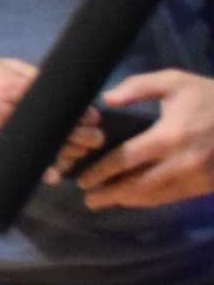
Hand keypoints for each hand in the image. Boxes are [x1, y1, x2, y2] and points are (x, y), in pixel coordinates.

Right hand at [0, 56, 97, 167]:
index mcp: (4, 86)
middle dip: (78, 137)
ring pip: (33, 152)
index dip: (78, 115)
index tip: (92, 119)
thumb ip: (28, 76)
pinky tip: (52, 172)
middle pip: (48, 130)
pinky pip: (10, 164)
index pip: (51, 104)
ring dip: (62, 155)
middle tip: (93, 139)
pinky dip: (35, 170)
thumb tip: (65, 90)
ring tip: (75, 154)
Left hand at [76, 70, 213, 209]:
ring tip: (106, 202)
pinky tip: (135, 199)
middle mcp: (182, 162)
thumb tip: (106, 100)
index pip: (125, 160)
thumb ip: (138, 87)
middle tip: (88, 199)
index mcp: (169, 136)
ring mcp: (196, 178)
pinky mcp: (207, 186)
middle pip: (136, 186)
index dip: (101, 172)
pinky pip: (173, 198)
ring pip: (155, 197)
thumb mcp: (174, 82)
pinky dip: (151, 201)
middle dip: (109, 194)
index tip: (82, 179)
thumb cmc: (209, 97)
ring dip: (128, 201)